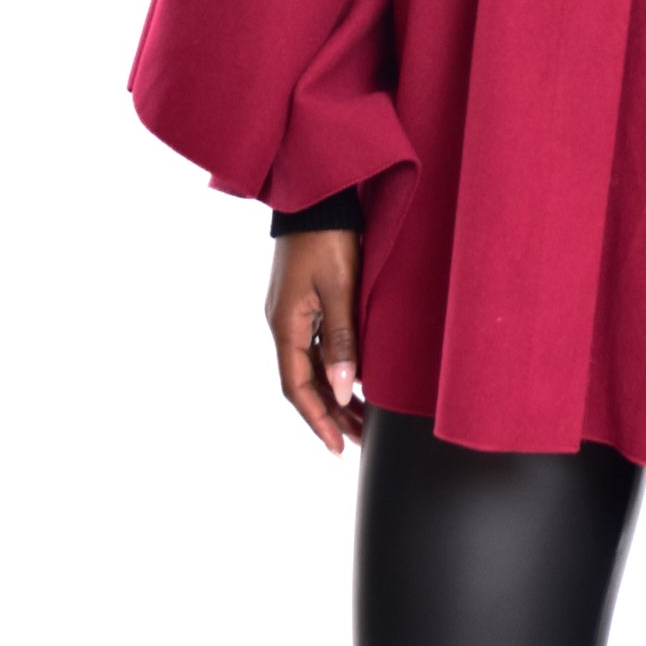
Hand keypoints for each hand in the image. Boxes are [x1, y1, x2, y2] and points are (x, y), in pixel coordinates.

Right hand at [266, 230, 364, 452]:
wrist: (317, 198)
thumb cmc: (328, 239)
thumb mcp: (339, 291)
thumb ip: (341, 341)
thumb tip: (342, 391)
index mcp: (285, 326)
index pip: (297, 388)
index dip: (318, 420)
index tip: (337, 447)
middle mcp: (283, 325)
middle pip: (304, 382)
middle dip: (331, 414)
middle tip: (359, 440)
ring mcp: (292, 314)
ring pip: (311, 367)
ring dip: (334, 393)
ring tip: (362, 419)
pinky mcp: (303, 302)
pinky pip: (315, 347)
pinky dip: (333, 368)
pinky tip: (354, 380)